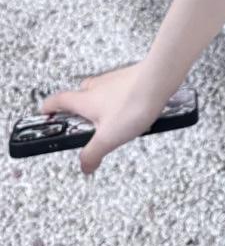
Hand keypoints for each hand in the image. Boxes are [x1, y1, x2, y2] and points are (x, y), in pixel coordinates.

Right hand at [36, 61, 171, 176]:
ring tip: (110, 121)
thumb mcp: (108, 138)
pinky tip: (130, 112)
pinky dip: (118, 100)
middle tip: (81, 122)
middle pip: (80, 94)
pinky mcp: (131, 78)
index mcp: (85, 100)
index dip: (49, 107)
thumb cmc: (132, 105)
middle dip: (78, 107)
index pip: (58, 100)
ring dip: (100, 103)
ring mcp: (114, 80)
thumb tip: (85, 167)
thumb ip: (93, 154)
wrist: (159, 79)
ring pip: (100, 91)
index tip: (44, 111)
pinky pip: (119, 89)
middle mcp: (97, 86)